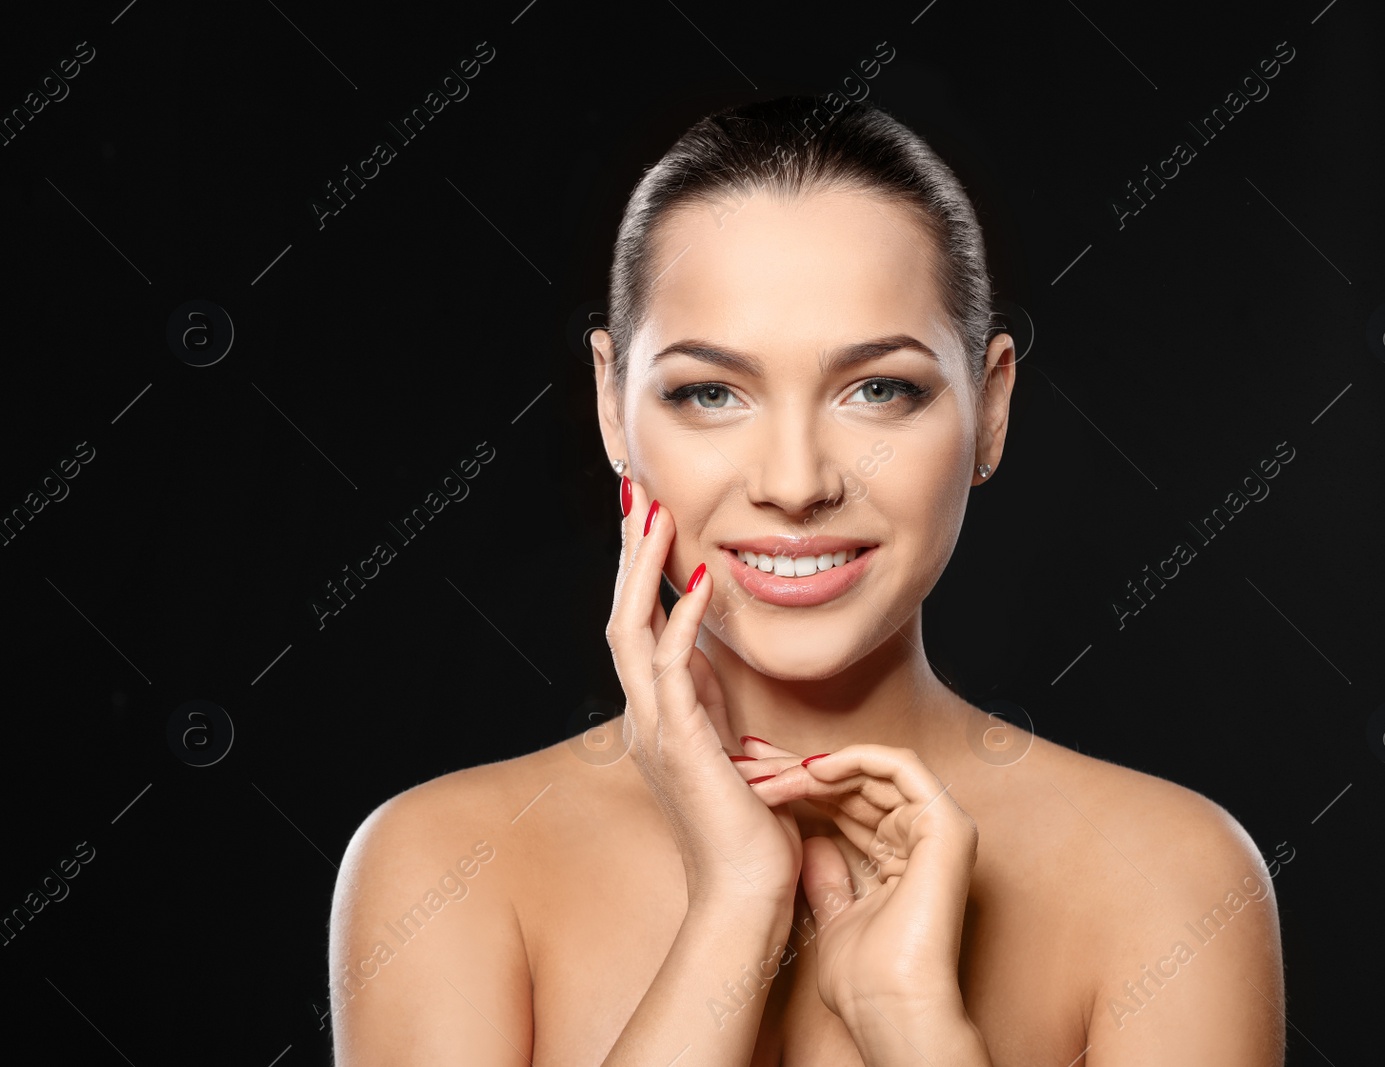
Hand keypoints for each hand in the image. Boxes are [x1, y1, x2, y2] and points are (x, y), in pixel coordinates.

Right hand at [605, 489, 801, 911]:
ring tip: (655, 516)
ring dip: (643, 571)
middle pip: (622, 616)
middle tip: (638, 496)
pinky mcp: (680, 745)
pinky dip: (684, 620)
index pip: (640, 626)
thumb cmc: (753, 828)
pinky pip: (670, 669)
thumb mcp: (734, 747)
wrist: (751, 893)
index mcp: (660, 716)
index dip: (642, 572)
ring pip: (630, 631)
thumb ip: (717, 704)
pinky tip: (705, 579)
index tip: (653, 520)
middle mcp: (646, 717)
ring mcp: (656, 730)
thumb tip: (717, 664)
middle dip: (630, 555)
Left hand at [735, 737, 979, 1023]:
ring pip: (874, 770)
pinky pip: (901, 767)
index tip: (755, 777)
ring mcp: (940, 828)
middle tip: (753, 761)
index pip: (850, 803)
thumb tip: (809, 842)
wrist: (890, 1006)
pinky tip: (814, 770)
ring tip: (774, 775)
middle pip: (858, 783)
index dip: (803, 786)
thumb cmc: (866, 979)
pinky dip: (857, 759)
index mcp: (904, 857)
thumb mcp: (835, 913)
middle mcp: (924, 837)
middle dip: (800, 769)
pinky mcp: (945, 824)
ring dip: (819, 766)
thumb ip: (828, 875)